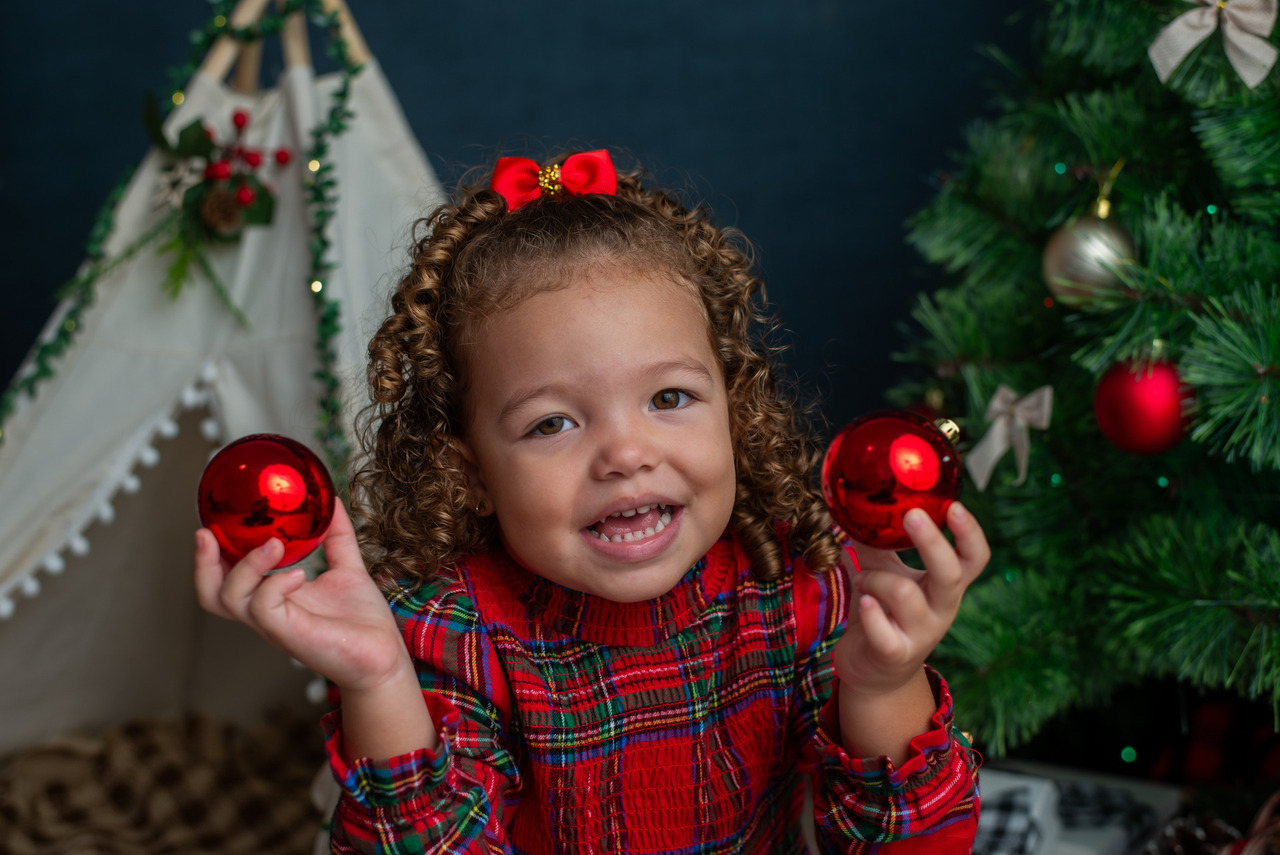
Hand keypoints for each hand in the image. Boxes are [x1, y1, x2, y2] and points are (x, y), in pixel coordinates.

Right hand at [194, 498, 409, 693]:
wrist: (383, 656)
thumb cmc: (361, 620)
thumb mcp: (346, 567)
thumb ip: (336, 535)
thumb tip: (333, 500)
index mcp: (273, 595)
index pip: (225, 578)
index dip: (211, 554)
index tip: (213, 523)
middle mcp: (267, 611)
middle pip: (211, 594)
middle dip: (203, 563)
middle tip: (208, 533)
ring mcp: (275, 624)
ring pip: (229, 598)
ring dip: (247, 564)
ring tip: (275, 544)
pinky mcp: (289, 633)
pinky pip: (263, 607)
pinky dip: (274, 583)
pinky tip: (298, 574)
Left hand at [833, 502, 988, 697]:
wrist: (874, 671)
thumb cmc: (884, 612)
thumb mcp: (884, 572)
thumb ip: (878, 543)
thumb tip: (858, 502)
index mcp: (945, 586)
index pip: (975, 558)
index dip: (971, 533)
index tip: (954, 505)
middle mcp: (941, 609)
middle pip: (952, 574)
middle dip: (932, 542)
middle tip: (911, 515)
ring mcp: (920, 634)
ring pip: (905, 594)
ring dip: (875, 578)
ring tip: (861, 580)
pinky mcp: (894, 654)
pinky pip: (884, 631)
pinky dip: (870, 612)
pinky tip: (863, 604)